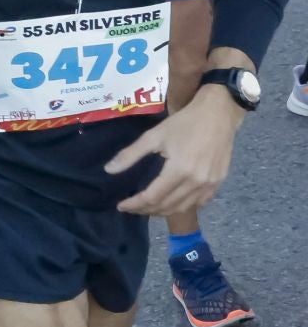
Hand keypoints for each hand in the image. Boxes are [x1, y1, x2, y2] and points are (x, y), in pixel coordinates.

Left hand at [109, 86, 243, 216]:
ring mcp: (210, 184)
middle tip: (132, 208)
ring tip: (147, 208)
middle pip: (167, 206)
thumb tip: (108, 170)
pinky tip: (171, 203)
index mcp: (179, 170)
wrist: (218, 114)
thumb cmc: (184, 123)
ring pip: (183, 208)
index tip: (121, 206)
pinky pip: (199, 203)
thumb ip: (130, 155)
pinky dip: (183, 206)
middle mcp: (196, 182)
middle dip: (146, 210)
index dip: (135, 204)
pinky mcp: (219, 182)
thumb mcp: (153, 136)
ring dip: (163, 211)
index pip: (152, 197)